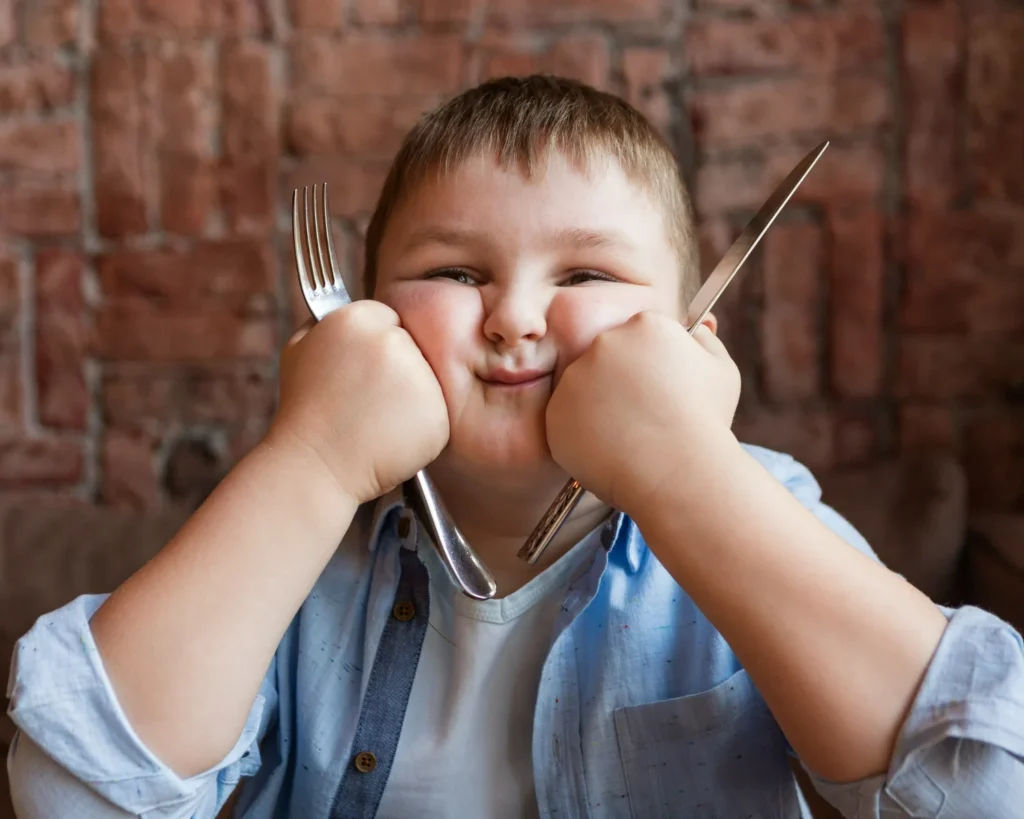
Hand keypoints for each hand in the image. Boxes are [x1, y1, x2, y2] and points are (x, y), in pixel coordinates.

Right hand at [267, 301, 449, 504]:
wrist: (314, 466)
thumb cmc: (304, 411)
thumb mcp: (299, 349)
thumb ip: (326, 321)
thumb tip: (341, 304)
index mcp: (358, 318)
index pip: (390, 319)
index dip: (375, 348)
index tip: (360, 372)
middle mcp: (393, 341)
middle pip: (413, 347)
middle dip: (397, 372)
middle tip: (366, 401)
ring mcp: (420, 377)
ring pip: (428, 381)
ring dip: (410, 400)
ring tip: (376, 421)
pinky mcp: (438, 413)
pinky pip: (437, 414)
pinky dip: (419, 429)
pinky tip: (390, 438)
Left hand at [545, 311, 740, 516]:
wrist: (678, 472)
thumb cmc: (705, 423)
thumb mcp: (721, 371)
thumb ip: (706, 341)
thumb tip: (697, 328)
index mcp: (645, 325)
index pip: (638, 336)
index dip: (650, 365)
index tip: (658, 389)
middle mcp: (604, 343)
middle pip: (607, 357)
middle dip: (621, 382)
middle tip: (643, 414)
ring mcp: (575, 377)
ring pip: (583, 388)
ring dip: (600, 406)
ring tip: (630, 435)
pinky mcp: (556, 412)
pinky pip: (567, 420)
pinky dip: (583, 434)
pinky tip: (611, 448)